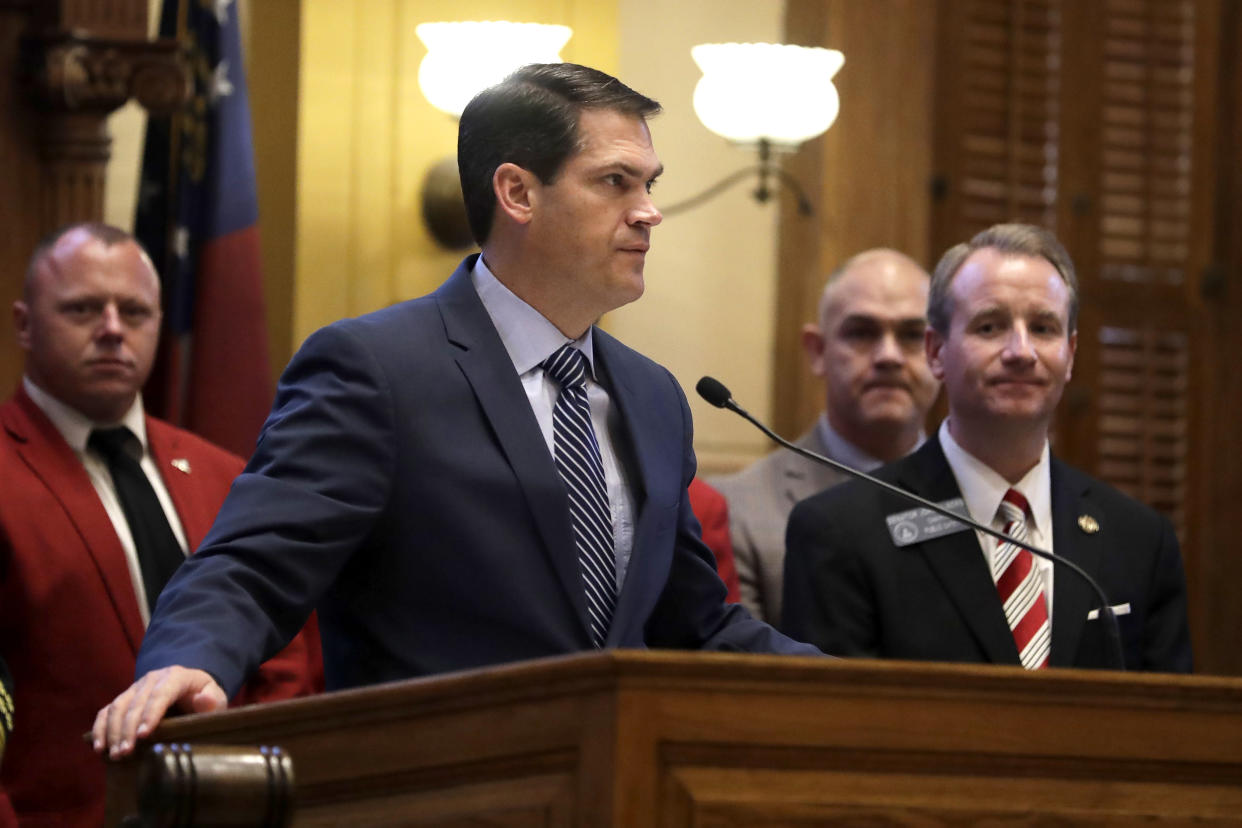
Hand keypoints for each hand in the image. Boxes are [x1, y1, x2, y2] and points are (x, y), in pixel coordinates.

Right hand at [92, 666, 226, 757]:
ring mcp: (135, 688)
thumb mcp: (216, 698)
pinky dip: (100, 728)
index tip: (143, 735)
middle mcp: (152, 679)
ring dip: (113, 731)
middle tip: (125, 752)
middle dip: (128, 729)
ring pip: (118, 707)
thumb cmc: (204, 698)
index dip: (151, 714)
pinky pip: (106, 711)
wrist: (190, 690)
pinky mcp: (124, 699)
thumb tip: (204, 700)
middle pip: (135, 703)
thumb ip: (213, 701)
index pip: (161, 694)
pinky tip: (99, 747)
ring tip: (115, 754)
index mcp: (176, 677)